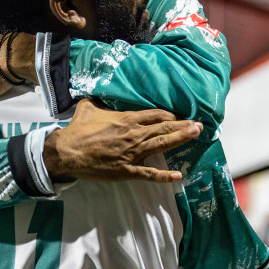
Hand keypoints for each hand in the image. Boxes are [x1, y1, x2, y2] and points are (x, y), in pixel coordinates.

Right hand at [44, 101, 199, 182]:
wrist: (67, 153)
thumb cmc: (78, 130)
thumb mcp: (88, 107)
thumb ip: (99, 101)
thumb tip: (100, 93)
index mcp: (127, 119)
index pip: (156, 114)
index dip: (171, 115)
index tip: (180, 116)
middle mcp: (134, 134)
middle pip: (165, 128)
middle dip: (184, 125)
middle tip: (200, 124)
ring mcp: (132, 153)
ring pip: (162, 145)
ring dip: (181, 139)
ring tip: (197, 134)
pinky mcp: (127, 170)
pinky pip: (149, 173)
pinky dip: (164, 176)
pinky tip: (178, 176)